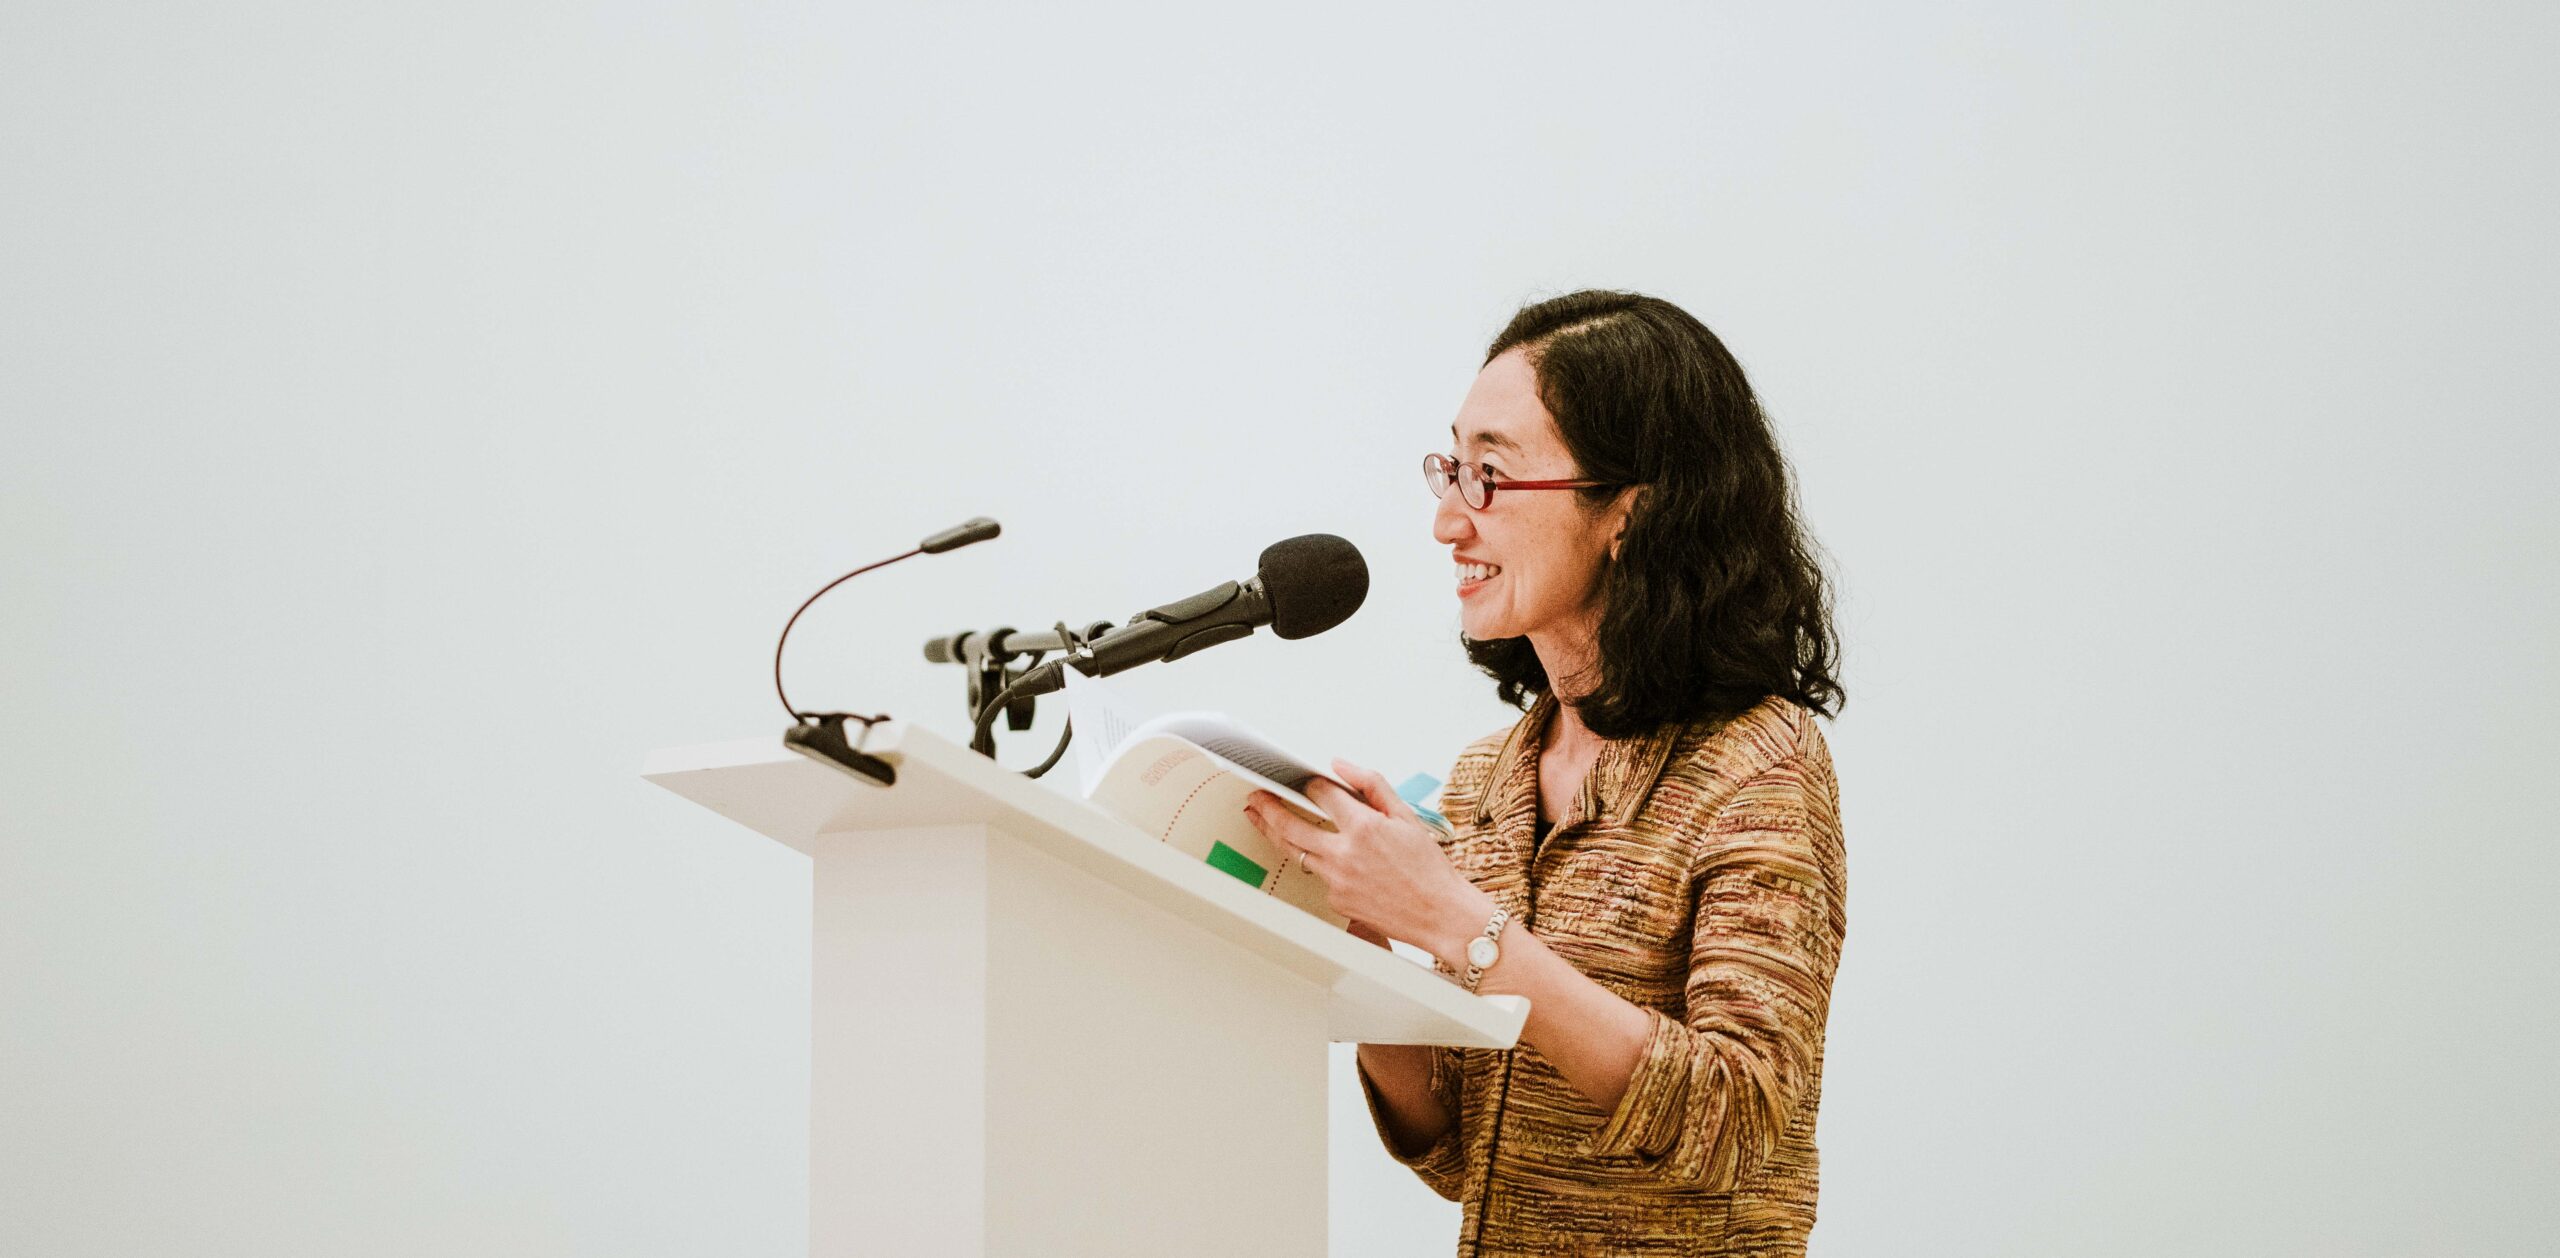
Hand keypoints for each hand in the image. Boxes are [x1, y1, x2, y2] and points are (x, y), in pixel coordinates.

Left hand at [1242, 759, 1492, 962]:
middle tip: (1255, 797)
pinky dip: (1316, 861)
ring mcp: (1337, 880)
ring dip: (1273, 833)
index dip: (1309, 783)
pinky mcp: (1336, 900)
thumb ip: (1372, 786)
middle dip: (1267, 807)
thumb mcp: (1407, 816)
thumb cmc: (1428, 867)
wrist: (1440, 914)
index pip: (1321, 794)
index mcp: (1364, 827)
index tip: (1302, 780)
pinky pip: (1318, 875)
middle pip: (1290, 825)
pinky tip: (1316, 854)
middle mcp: (1345, 854)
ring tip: (1259, 819)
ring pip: (1295, 851)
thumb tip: (1341, 765)